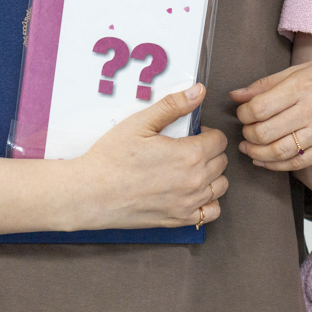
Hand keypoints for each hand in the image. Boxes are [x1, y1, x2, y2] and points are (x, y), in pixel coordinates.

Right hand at [68, 85, 228, 228]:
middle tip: (188, 149)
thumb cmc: (111, 158)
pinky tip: (193, 193)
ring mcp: (188, 203)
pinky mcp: (178, 220)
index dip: (207, 133)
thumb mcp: (140, 123)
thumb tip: (199, 91)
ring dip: (211, 175)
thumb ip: (174, 106)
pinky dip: (208, 202)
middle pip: (221, 162)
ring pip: (220, 186)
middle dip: (209, 151)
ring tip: (191, 169)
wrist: (90, 193)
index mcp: (189, 155)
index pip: (219, 140)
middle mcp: (195, 181)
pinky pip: (210, 212)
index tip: (192, 134)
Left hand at [232, 53, 311, 170]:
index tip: (243, 113)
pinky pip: (297, 163)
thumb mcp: (303, 69)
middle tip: (246, 131)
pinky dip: (275, 166)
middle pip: (264, 132)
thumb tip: (236, 95)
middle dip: (247, 135)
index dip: (243, 114)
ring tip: (250, 148)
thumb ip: (268, 84)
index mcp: (302, 86)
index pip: (258, 108)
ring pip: (278, 152)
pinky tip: (266, 160)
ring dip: (256, 154)